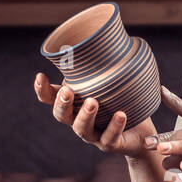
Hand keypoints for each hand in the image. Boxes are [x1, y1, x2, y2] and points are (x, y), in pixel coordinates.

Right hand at [34, 73, 154, 154]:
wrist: (141, 134)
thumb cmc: (121, 103)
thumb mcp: (110, 84)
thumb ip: (103, 68)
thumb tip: (107, 37)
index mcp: (74, 105)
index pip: (51, 99)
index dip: (42, 90)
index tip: (40, 76)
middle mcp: (79, 121)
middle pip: (62, 116)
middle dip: (62, 104)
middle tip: (67, 91)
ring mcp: (94, 135)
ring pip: (82, 129)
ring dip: (85, 115)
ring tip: (93, 102)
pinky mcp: (111, 144)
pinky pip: (110, 138)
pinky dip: (114, 126)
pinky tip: (120, 115)